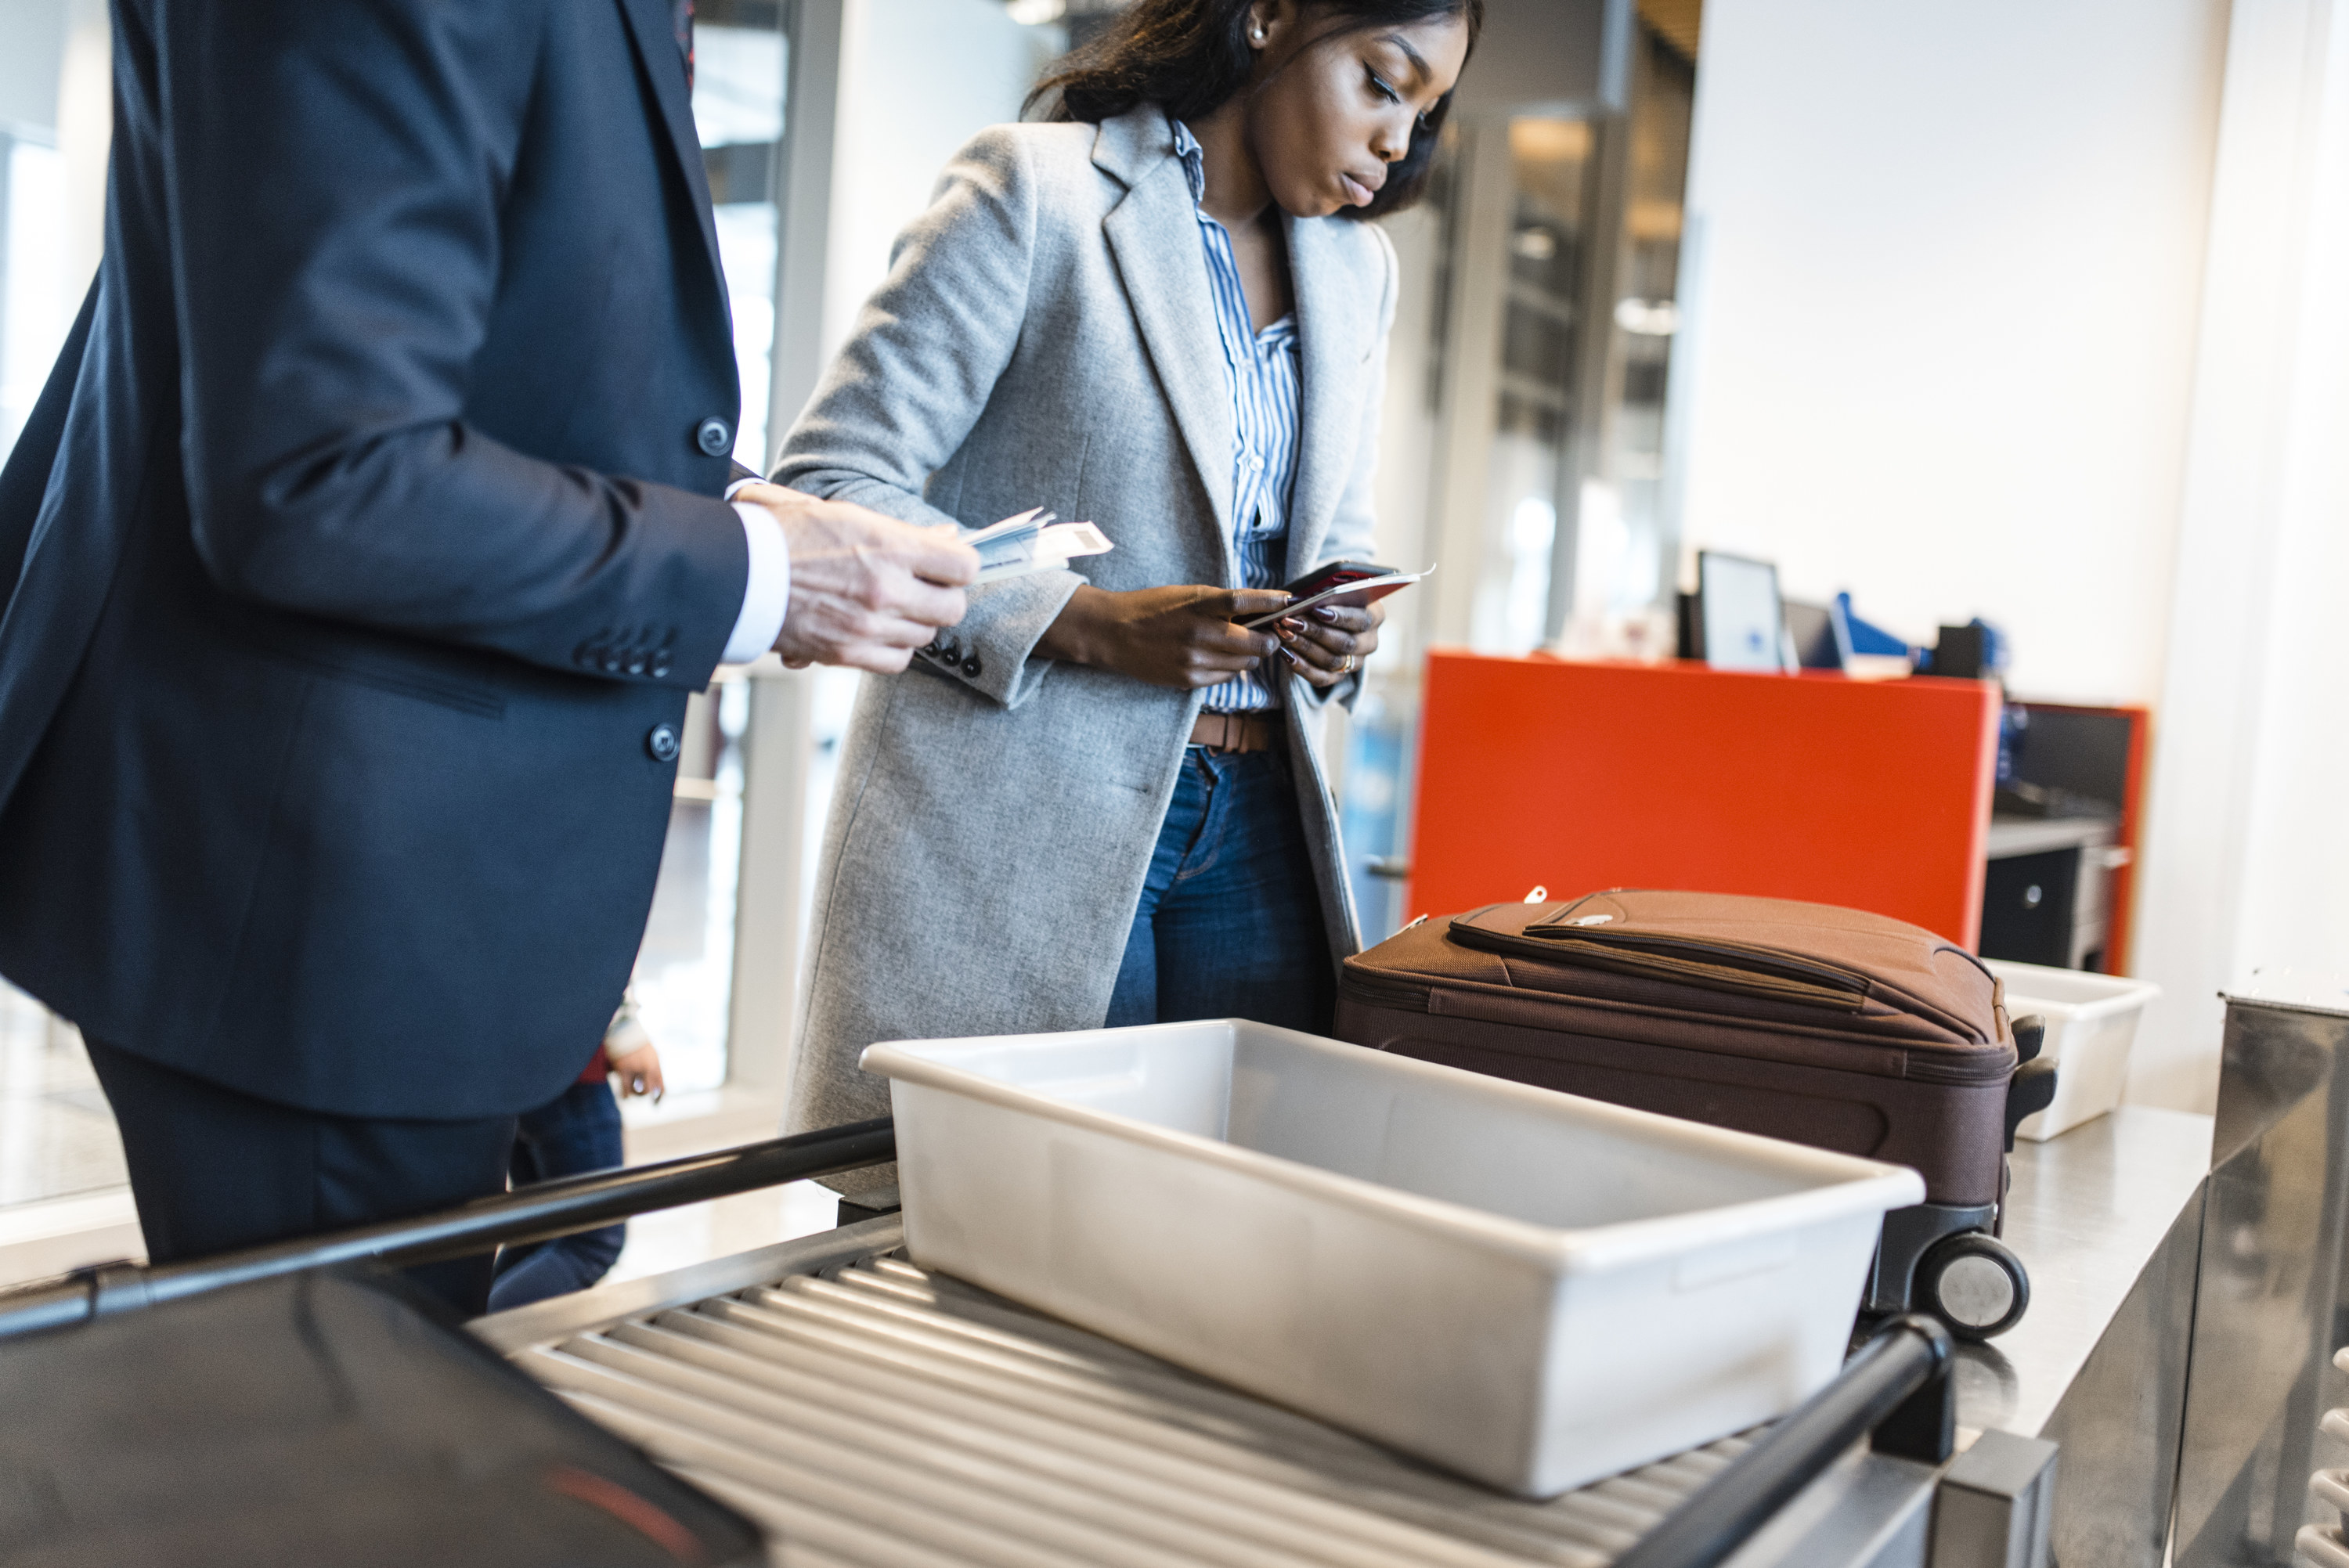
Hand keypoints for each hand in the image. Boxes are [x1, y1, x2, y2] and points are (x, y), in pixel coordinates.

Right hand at [605, 1041, 664, 1101]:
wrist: (626, 1029)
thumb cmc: (637, 1043)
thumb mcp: (651, 1053)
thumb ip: (653, 1067)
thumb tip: (655, 1081)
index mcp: (656, 1065)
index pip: (661, 1086)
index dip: (659, 1097)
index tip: (656, 1103)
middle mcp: (648, 1068)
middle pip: (650, 1090)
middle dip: (644, 1094)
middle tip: (639, 1093)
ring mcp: (636, 1069)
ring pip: (638, 1091)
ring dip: (634, 1094)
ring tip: (630, 1093)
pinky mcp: (623, 1069)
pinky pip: (625, 1088)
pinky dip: (625, 1094)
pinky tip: (624, 1095)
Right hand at [737, 483, 978, 673]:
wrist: (738, 571)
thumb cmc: (786, 536)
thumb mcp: (847, 515)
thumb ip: (903, 532)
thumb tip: (946, 538)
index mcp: (889, 547)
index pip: (963, 566)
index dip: (960, 565)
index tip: (948, 565)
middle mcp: (885, 589)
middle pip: (952, 608)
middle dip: (942, 597)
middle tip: (922, 588)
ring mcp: (868, 625)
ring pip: (925, 636)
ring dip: (915, 622)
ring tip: (889, 606)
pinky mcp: (848, 652)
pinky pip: (898, 661)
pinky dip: (894, 648)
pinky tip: (876, 629)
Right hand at [1035, 585, 1289, 688]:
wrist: (1113, 632)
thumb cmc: (1152, 608)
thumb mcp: (1187, 595)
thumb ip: (1220, 604)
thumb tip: (1259, 609)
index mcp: (1199, 604)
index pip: (1245, 601)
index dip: (1273, 602)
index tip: (1291, 602)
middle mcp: (1199, 632)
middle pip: (1255, 642)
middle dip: (1270, 639)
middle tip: (1273, 635)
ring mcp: (1194, 660)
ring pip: (1244, 664)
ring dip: (1250, 656)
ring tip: (1244, 647)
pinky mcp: (1188, 680)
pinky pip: (1225, 678)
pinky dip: (1230, 669)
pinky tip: (1221, 659)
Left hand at [1272, 599, 1384, 688]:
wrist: (1326, 616)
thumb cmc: (1328, 598)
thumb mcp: (1330, 588)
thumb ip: (1324, 592)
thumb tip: (1303, 600)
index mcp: (1375, 616)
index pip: (1362, 619)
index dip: (1340, 617)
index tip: (1316, 610)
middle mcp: (1370, 642)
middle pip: (1346, 643)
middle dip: (1316, 632)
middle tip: (1291, 622)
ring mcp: (1356, 662)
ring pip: (1332, 661)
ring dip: (1305, 647)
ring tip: (1284, 634)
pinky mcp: (1339, 677)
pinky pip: (1321, 678)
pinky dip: (1301, 667)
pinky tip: (1285, 653)